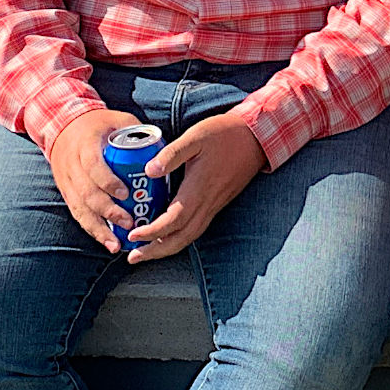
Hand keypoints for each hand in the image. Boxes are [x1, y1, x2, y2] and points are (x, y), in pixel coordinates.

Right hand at [47, 107, 142, 252]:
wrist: (63, 126)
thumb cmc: (99, 123)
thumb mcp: (118, 120)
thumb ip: (139, 133)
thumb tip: (164, 153)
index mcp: (86, 145)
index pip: (94, 166)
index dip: (108, 182)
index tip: (126, 194)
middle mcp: (72, 166)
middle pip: (87, 193)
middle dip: (108, 211)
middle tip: (129, 223)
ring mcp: (67, 182)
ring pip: (80, 209)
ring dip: (99, 229)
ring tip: (117, 245)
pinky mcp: (67, 193)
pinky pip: (77, 214)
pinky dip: (92, 230)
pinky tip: (106, 242)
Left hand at [124, 112, 265, 261]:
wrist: (257, 136)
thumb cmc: (225, 133)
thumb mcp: (196, 136)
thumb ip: (172, 154)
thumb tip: (148, 170)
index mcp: (199, 188)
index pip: (173, 221)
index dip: (152, 232)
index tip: (133, 236)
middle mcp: (207, 202)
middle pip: (181, 238)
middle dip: (156, 251)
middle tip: (133, 256)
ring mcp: (214, 204)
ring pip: (190, 236)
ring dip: (167, 248)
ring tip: (146, 251)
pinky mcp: (217, 202)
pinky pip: (197, 228)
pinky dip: (179, 237)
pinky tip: (168, 234)